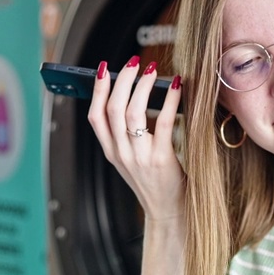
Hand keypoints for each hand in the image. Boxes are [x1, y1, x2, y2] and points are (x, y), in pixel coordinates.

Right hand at [86, 57, 184, 221]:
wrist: (169, 212)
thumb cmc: (155, 181)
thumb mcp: (133, 159)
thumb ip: (128, 134)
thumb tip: (138, 95)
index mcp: (111, 152)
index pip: (95, 116)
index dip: (98, 89)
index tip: (104, 68)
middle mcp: (121, 153)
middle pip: (112, 109)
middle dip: (122, 80)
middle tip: (135, 62)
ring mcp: (139, 157)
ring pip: (132, 112)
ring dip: (142, 86)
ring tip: (153, 70)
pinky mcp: (161, 160)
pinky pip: (163, 123)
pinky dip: (170, 100)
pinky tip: (178, 87)